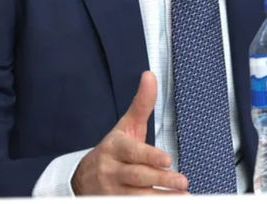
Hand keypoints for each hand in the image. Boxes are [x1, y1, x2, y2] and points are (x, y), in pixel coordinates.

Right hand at [72, 70, 188, 194]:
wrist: (84, 178)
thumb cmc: (113, 151)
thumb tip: (150, 75)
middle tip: (182, 182)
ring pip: (137, 196)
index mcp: (115, 148)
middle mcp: (111, 170)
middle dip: (161, 180)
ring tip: (182, 197)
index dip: (150, 157)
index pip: (132, 153)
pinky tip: (170, 203)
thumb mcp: (125, 127)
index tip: (167, 160)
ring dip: (160, 198)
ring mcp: (111, 191)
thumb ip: (141, 104)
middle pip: (138, 176)